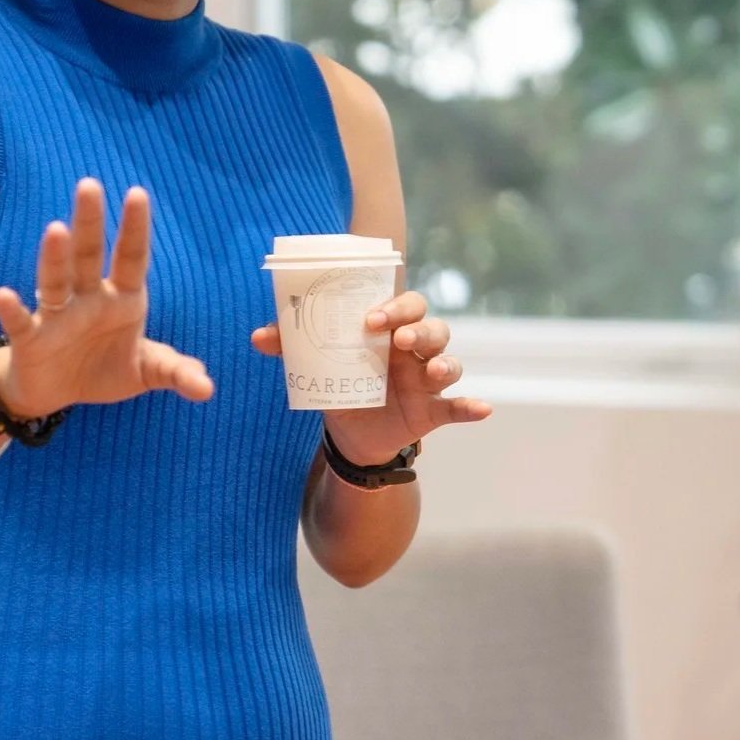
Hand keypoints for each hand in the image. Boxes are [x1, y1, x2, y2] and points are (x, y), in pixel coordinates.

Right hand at [0, 177, 213, 416]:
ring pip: (56, 279)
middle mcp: (89, 297)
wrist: (57, 394)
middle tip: (89, 185)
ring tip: (56, 229)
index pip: (131, 257)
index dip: (134, 227)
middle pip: (89, 254)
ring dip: (55, 257)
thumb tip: (208, 389)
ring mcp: (58, 315)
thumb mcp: (145, 372)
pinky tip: (4, 294)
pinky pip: (22, 321)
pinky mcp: (31, 338)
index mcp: (123, 298)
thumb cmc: (104, 369)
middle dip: (90, 222)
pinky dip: (13, 309)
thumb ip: (175, 372)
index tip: (137, 193)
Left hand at [251, 290, 490, 464]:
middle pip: (432, 326)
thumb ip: (290, 346)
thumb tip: (256, 336)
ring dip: (445, 363)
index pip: (405, 302)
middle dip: (418, 328)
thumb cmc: (340, 383)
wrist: (348, 436)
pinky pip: (458, 407)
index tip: (371, 317)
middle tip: (396, 339)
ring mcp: (426, 380)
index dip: (395, 305)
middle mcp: (413, 349)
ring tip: (433, 370)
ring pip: (448, 360)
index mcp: (389, 329)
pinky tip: (482, 410)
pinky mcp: (432, 412)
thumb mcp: (316, 364)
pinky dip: (471, 407)